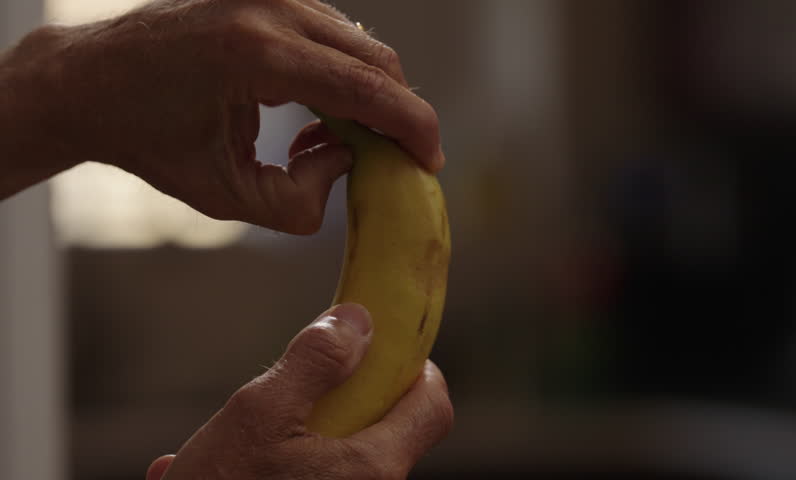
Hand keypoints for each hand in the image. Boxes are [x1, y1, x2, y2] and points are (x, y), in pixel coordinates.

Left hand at [7, 0, 443, 231]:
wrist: (91, 84)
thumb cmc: (150, 142)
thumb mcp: (227, 196)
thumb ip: (302, 199)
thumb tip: (349, 159)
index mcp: (256, 55)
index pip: (366, 87)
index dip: (412, 126)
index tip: (431, 159)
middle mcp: (268, 9)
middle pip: (375, 59)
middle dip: (396, 113)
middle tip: (394, 160)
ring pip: (357, 45)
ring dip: (365, 97)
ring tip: (328, 145)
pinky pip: (331, 34)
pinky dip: (340, 76)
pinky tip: (311, 117)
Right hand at [144, 304, 452, 479]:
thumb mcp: (260, 414)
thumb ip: (315, 363)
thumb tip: (359, 321)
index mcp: (372, 470)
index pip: (434, 407)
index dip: (416, 369)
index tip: (379, 352)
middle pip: (382, 430)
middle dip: (335, 401)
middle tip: (287, 395)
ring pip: (337, 457)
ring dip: (291, 437)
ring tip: (225, 443)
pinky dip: (275, 468)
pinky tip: (213, 469)